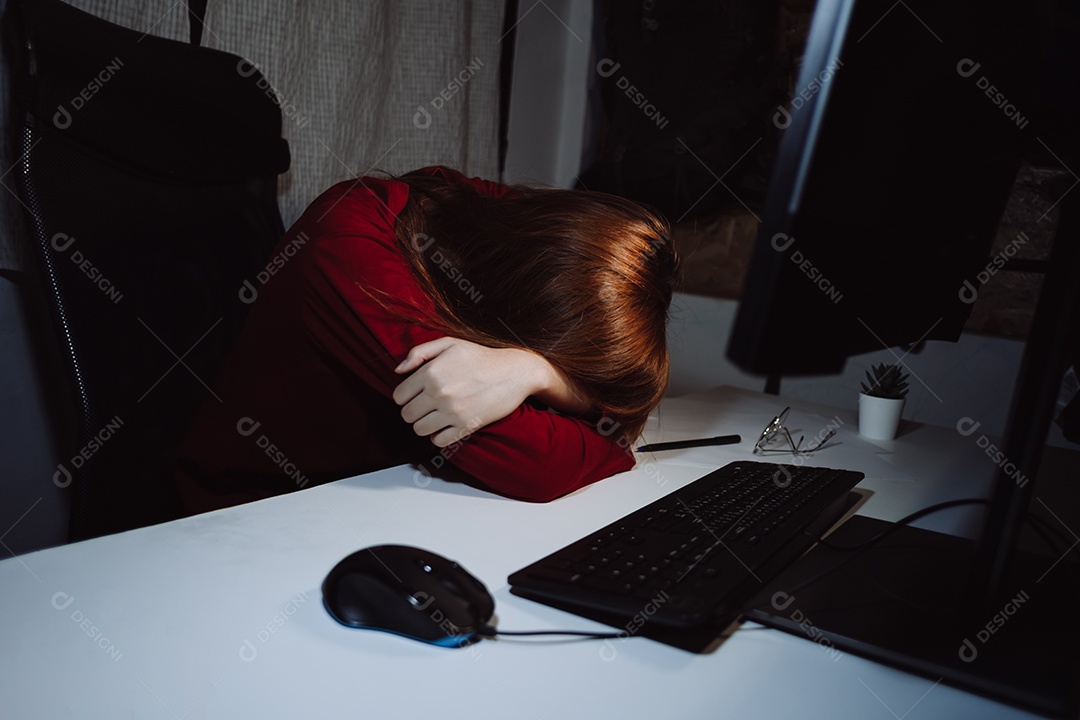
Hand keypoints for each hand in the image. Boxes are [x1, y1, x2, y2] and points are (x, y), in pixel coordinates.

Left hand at [392, 337, 589, 446]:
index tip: (415, 394)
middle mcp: (439, 393)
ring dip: (424, 424)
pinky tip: (445, 425)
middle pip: (407, 415)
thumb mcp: (450, 344)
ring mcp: (453, 411)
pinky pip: (439, 440)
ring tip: (434, 416)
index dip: (404, 396)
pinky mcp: (466, 425)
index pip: (399, 396)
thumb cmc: (481, 357)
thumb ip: (419, 352)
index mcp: (431, 372)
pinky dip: (438, 436)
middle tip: (425, 405)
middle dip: (413, 411)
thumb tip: (398, 370)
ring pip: (419, 429)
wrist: (514, 372)